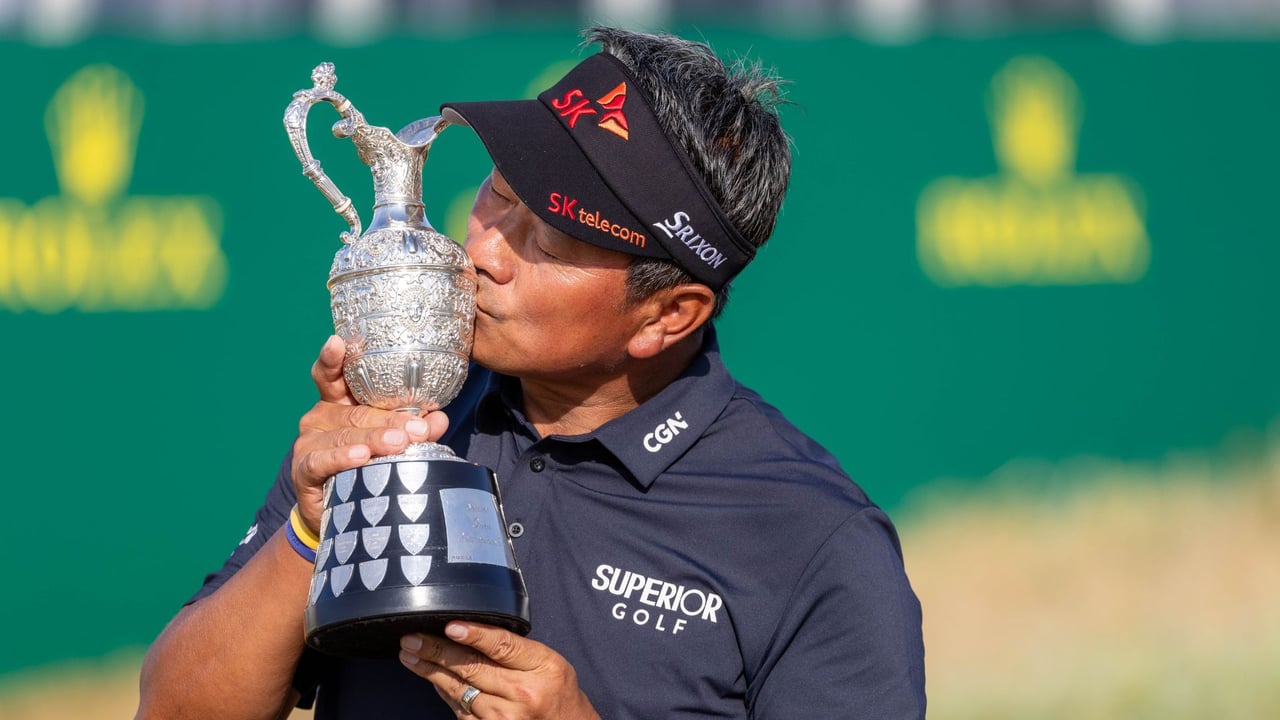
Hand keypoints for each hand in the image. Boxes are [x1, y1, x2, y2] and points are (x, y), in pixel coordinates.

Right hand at [290, 336, 449, 529]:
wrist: (338, 510)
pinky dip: (342, 458)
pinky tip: (360, 457)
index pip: (333, 374)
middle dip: (390, 420)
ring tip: (398, 444)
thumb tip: (440, 418)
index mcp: (340, 401)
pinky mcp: (303, 469)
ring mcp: (309, 441)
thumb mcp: (393, 440)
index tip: (338, 342)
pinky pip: (323, 460)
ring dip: (374, 439)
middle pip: (357, 411)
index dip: (334, 358)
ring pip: (344, 435)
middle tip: (419, 428)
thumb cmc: (368, 465)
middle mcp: (321, 416)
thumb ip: (415, 427)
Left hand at [399, 623, 599, 719]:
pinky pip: (459, 710)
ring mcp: (504, 718)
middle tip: (412, 639)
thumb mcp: (548, 661)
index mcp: (542, 668)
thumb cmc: (556, 691)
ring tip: (410, 655)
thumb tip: (469, 632)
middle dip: (436, 651)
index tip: (450, 626)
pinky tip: (432, 678)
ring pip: (459, 689)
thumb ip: (516, 649)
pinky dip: (444, 692)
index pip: (503, 646)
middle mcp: (522, 694)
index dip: (474, 634)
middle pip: (472, 667)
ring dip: (431, 671)